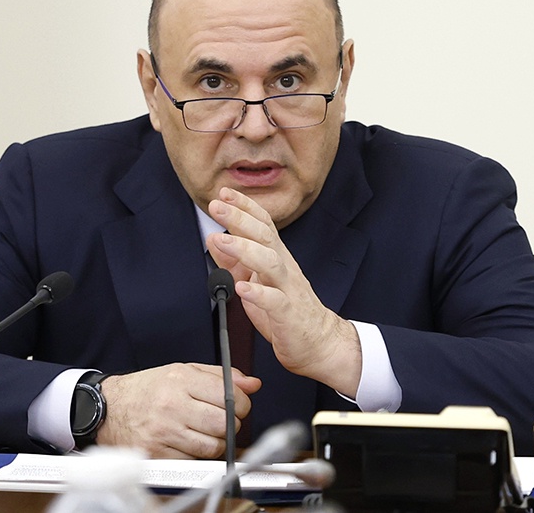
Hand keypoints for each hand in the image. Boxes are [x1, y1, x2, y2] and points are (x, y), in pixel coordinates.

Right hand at [95, 363, 260, 458]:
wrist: (109, 408)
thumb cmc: (148, 389)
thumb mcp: (183, 371)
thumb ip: (220, 376)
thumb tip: (252, 384)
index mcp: (181, 379)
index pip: (229, 396)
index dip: (241, 404)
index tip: (237, 406)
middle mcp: (172, 404)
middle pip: (224, 424)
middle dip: (230, 424)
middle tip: (221, 420)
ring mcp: (164, 431)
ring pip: (212, 446)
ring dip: (215, 442)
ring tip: (203, 432)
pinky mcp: (158, 454)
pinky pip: (194, 461)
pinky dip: (196, 455)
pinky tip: (187, 443)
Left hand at [206, 187, 362, 396]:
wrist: (318, 342)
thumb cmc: (285, 310)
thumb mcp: (255, 280)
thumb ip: (234, 261)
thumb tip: (214, 239)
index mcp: (276, 256)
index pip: (262, 223)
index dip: (244, 205)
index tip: (224, 192)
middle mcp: (283, 267)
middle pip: (264, 235)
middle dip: (239, 218)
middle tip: (216, 205)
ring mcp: (288, 289)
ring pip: (269, 262)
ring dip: (244, 249)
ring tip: (221, 240)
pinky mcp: (289, 314)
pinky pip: (275, 301)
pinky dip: (258, 293)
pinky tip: (242, 287)